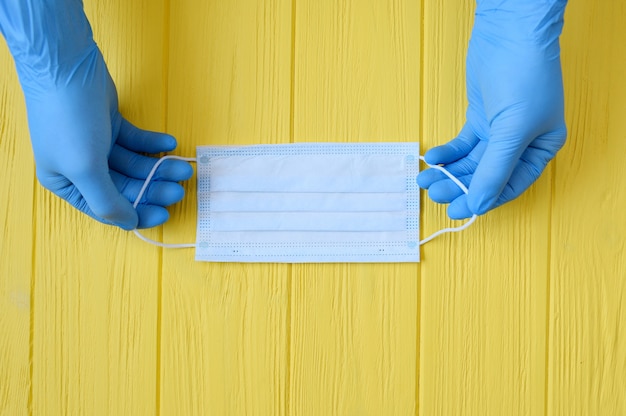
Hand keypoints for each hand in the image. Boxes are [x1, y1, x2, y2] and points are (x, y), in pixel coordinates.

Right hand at [22, 45, 192, 228]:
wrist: (66, 65)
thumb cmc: (70, 121)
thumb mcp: (85, 168)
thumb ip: (107, 201)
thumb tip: (128, 224)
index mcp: (66, 183)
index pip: (106, 208)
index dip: (137, 213)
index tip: (165, 214)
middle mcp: (81, 167)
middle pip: (125, 186)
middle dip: (154, 188)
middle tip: (180, 188)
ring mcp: (97, 144)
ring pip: (134, 164)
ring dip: (159, 166)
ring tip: (183, 168)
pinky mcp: (111, 124)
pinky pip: (137, 141)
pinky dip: (154, 144)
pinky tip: (170, 143)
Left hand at [417, 1, 567, 218]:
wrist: (510, 32)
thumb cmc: (524, 76)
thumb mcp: (513, 130)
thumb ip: (495, 170)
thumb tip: (480, 205)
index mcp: (540, 149)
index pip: (510, 185)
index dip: (483, 200)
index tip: (458, 210)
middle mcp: (521, 144)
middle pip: (486, 176)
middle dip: (459, 186)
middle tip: (436, 193)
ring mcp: (499, 131)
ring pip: (471, 162)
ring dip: (448, 171)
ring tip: (426, 179)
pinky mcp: (480, 118)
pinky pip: (461, 144)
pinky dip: (447, 152)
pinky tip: (433, 157)